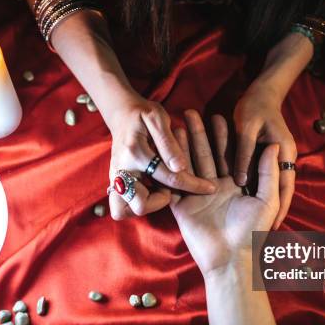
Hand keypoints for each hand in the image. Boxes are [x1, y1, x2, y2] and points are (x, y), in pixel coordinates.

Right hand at [108, 97, 215, 219]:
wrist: (119, 113)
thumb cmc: (143, 113)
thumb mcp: (158, 118)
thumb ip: (169, 143)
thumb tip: (181, 167)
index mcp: (135, 153)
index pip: (170, 178)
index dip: (193, 185)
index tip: (209, 187)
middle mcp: (122, 170)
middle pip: (139, 206)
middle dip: (158, 202)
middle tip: (167, 190)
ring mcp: (115, 179)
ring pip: (123, 210)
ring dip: (145, 205)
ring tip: (158, 190)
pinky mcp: (114, 183)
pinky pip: (121, 205)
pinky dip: (138, 201)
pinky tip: (152, 188)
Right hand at [170, 110, 280, 275]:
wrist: (231, 258)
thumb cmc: (254, 231)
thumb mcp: (267, 198)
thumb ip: (268, 171)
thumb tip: (273, 145)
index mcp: (235, 185)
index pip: (228, 155)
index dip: (223, 136)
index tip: (219, 116)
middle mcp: (215, 188)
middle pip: (207, 155)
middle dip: (201, 134)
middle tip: (193, 112)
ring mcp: (197, 195)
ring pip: (190, 164)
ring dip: (185, 144)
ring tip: (179, 123)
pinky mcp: (182, 206)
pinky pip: (176, 182)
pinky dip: (172, 165)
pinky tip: (168, 148)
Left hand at [233, 84, 296, 229]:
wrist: (262, 92)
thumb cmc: (255, 107)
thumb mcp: (248, 129)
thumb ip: (245, 154)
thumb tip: (240, 179)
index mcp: (283, 153)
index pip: (285, 187)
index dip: (280, 209)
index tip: (272, 229)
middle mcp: (281, 159)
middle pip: (278, 191)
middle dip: (272, 213)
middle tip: (263, 238)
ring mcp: (273, 160)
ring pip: (268, 186)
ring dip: (262, 204)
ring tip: (253, 227)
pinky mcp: (263, 158)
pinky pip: (258, 178)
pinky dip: (253, 190)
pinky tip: (242, 206)